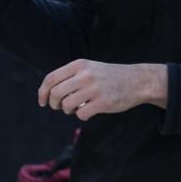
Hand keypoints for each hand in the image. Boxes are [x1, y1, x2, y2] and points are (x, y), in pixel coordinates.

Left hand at [38, 60, 168, 118]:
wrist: (138, 81)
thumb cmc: (108, 77)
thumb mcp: (88, 68)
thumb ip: (70, 76)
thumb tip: (48, 93)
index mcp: (79, 65)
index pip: (51, 79)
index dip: (42, 92)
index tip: (43, 102)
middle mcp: (85, 75)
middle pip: (56, 93)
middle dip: (54, 104)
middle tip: (59, 107)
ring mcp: (94, 89)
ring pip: (67, 105)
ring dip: (68, 111)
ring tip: (77, 108)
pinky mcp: (103, 102)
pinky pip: (81, 114)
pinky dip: (82, 116)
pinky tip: (89, 111)